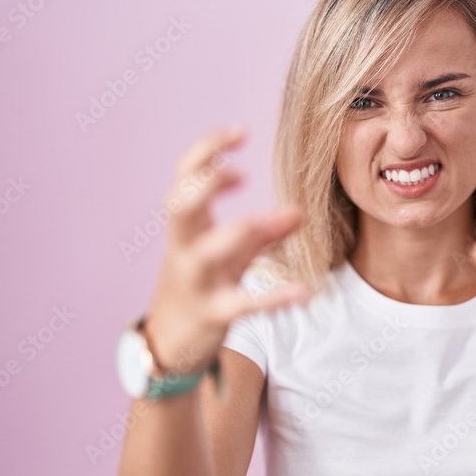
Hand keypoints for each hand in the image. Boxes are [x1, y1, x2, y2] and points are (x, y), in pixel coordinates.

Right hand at [143, 128, 312, 375]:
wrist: (169, 343)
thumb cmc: (202, 285)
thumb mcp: (233, 254)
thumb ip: (265, 233)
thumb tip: (300, 212)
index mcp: (186, 226)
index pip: (185, 176)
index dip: (207, 150)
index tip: (240, 132)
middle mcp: (184, 248)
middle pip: (180, 206)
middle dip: (205, 184)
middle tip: (239, 174)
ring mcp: (197, 281)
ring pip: (209, 251)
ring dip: (242, 230)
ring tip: (276, 218)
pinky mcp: (214, 313)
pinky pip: (245, 303)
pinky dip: (275, 297)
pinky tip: (305, 290)